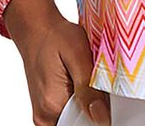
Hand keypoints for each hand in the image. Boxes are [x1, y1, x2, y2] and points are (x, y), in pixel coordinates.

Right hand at [2, 0, 110, 125]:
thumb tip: (103, 119)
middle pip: (79, 125)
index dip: (100, 116)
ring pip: (74, 120)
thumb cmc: (56, 36)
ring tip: (88, 81)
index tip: (108, 100)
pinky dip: (78, 102)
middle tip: (99, 85)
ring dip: (87, 105)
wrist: (36, 28)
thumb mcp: (78, 55)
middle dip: (94, 110)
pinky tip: (81, 84)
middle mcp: (45, 115)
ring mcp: (44, 113)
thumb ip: (89, 89)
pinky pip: (67, 114)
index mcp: (52, 106)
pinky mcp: (46, 107)